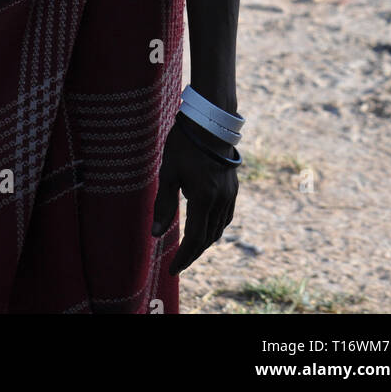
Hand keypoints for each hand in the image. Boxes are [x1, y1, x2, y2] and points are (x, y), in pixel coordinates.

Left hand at [151, 113, 238, 274]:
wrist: (210, 122)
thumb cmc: (185, 144)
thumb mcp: (168, 172)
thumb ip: (163, 204)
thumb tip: (156, 234)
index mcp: (205, 198)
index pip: (195, 239)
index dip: (184, 257)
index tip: (173, 269)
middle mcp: (221, 200)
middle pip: (209, 238)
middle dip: (193, 253)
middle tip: (178, 264)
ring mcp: (230, 194)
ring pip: (219, 229)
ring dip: (205, 241)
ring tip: (189, 248)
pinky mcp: (233, 187)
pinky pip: (226, 216)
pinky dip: (215, 227)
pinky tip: (206, 227)